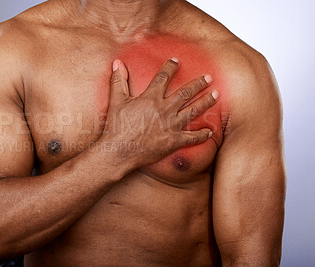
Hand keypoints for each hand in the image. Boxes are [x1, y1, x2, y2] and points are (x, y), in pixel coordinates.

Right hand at [100, 58, 218, 167]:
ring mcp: (171, 125)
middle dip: (199, 83)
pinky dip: (202, 135)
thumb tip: (117, 63)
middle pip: (186, 92)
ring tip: (216, 95)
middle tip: (208, 77)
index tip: (176, 61)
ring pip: (193, 111)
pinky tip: (210, 131)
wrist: (119, 151)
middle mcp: (164, 109)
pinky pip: (192, 137)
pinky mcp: (174, 141)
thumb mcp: (116, 101)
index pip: (163, 77)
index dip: (170, 67)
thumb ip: (118, 81)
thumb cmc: (116, 127)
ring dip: (206, 102)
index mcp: (151, 98)